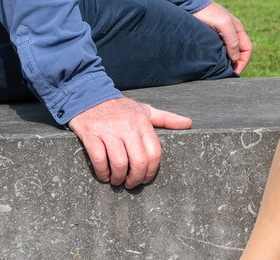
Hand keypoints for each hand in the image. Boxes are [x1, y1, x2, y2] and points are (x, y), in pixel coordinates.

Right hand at [67, 96, 192, 187]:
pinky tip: (104, 175)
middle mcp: (128, 127)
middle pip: (139, 162)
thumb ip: (166, 118)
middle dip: (136, 179)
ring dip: (119, 178)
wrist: (91, 95)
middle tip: (131, 183)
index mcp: (143, 123)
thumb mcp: (145, 110)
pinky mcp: (91, 134)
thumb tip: (188, 123)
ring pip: (119, 163)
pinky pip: (99, 159)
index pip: (155, 153)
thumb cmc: (121, 108)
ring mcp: (109, 131)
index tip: (145, 178)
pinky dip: (102, 173)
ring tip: (117, 180)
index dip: (152, 171)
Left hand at [193, 1, 252, 73]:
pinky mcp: (211, 36)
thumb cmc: (208, 12)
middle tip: (226, 74)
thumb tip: (235, 58)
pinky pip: (219, 50)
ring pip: (229, 52)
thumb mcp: (224, 24)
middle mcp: (231, 33)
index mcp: (238, 29)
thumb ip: (232, 40)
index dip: (243, 62)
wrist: (191, 4)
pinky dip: (219, 57)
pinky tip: (212, 62)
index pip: (247, 49)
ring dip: (227, 61)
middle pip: (239, 52)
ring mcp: (221, 35)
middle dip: (236, 64)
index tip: (234, 71)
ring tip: (219, 70)